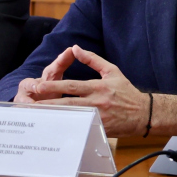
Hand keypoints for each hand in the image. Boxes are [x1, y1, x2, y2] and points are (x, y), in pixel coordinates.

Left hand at [14, 45, 153, 137]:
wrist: (143, 113)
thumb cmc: (126, 91)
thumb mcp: (112, 71)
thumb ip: (92, 60)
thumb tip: (76, 48)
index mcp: (98, 87)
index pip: (72, 86)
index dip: (55, 86)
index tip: (39, 86)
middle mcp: (97, 102)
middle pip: (68, 103)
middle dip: (49, 104)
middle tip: (32, 104)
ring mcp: (98, 117)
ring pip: (72, 116)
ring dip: (55, 116)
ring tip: (39, 116)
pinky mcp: (100, 128)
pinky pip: (81, 128)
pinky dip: (68, 127)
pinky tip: (56, 128)